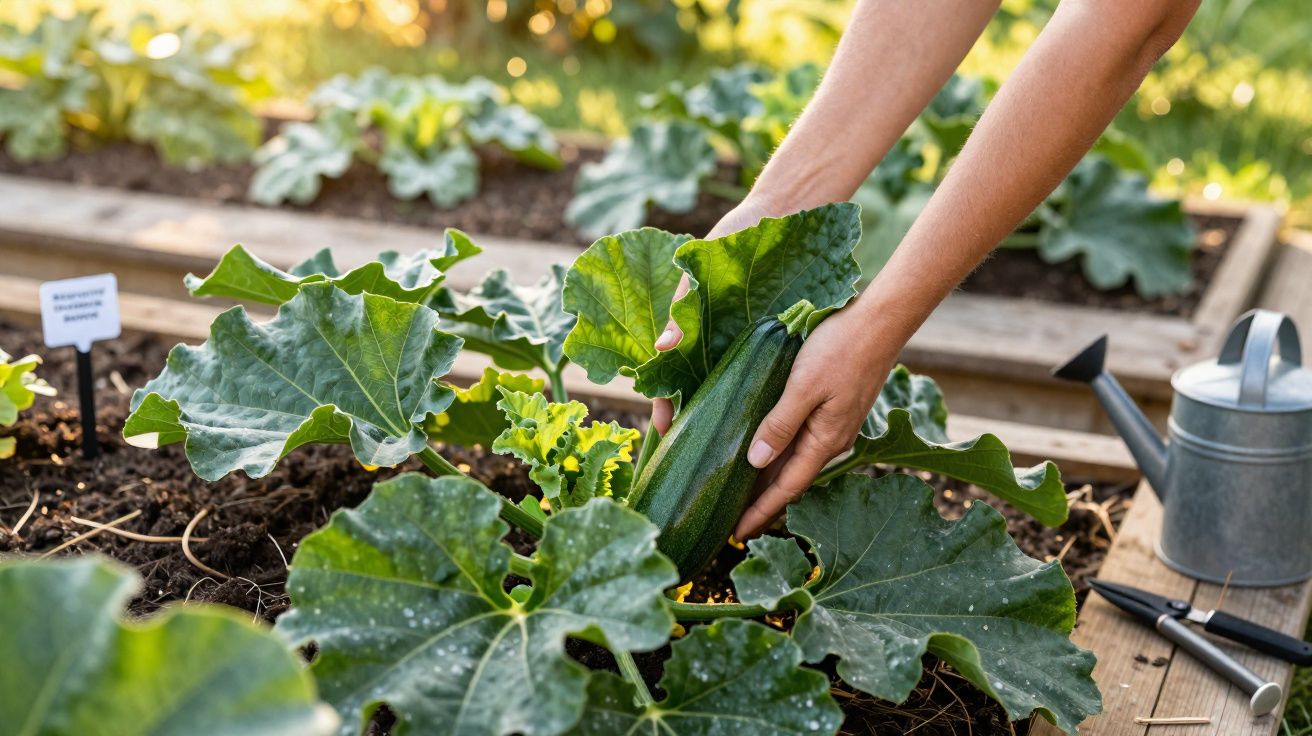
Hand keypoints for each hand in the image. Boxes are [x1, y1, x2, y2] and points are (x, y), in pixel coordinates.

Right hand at [650, 197, 782, 433]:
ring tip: (728, 447)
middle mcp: (715, 342)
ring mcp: (743, 343)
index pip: (669, 377)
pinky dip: (758, 396)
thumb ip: (681, 307)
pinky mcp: (773, 338)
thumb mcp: (700, 272)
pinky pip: (762, 372)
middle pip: (698, 391)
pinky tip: (763, 420)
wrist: (782, 214)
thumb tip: (663, 348)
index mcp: (692, 330)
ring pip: (728, 388)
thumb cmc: (733, 239)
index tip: (664, 429)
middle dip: (694, 420)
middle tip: (695, 451)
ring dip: (725, 416)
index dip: (664, 404)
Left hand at [734, 303, 896, 538]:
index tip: (736, 535)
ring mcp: (833, 425)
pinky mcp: (833, 409)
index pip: (787, 488)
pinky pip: (800, 442)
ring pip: (794, 461)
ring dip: (769, 480)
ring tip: (740, 493)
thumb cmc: (840, 348)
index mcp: (825, 440)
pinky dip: (779, 454)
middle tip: (730, 521)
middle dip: (762, 503)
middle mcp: (831, 440)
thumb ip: (780, 423)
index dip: (760, 512)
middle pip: (790, 481)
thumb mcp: (804, 385)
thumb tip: (755, 462)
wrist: (879, 321)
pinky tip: (762, 452)